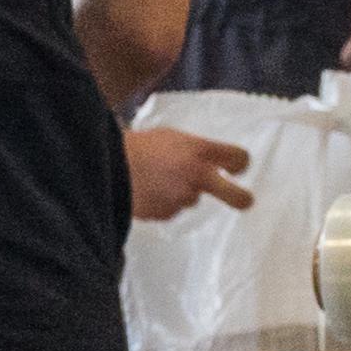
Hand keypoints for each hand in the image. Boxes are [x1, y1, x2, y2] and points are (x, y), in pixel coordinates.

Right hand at [126, 124, 253, 225]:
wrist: (105, 167)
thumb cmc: (136, 148)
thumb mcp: (171, 137)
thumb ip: (195, 150)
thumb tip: (207, 162)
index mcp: (199, 150)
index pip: (238, 158)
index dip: (240, 164)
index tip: (237, 169)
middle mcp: (196, 175)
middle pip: (233, 193)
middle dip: (240, 198)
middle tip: (245, 201)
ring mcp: (182, 196)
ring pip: (190, 198)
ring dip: (179, 193)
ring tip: (156, 182)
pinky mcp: (166, 213)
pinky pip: (170, 209)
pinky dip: (162, 203)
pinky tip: (146, 191)